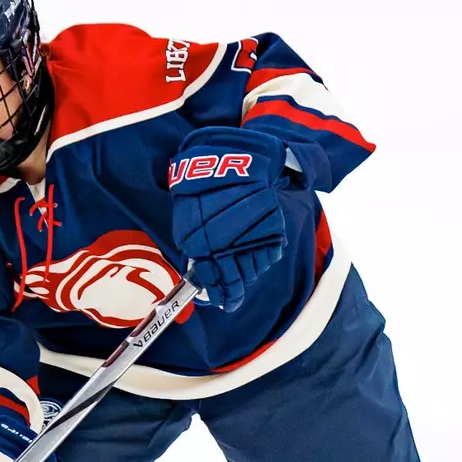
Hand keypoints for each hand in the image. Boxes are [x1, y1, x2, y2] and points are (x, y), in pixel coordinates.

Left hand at [169, 126, 288, 310]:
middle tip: (231, 293)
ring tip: (242, 268)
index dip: (219, 294)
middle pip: (238, 280)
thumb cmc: (203, 189)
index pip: (215, 282)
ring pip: (255, 270)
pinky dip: (263, 257)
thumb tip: (200, 272)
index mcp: (204, 247)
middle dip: (234, 288)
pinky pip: (270, 256)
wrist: (235, 161)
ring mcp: (255, 240)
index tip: (221, 301)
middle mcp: (231, 247)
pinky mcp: (274, 231)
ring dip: (248, 272)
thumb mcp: (187, 220)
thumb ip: (194, 249)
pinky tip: (254, 252)